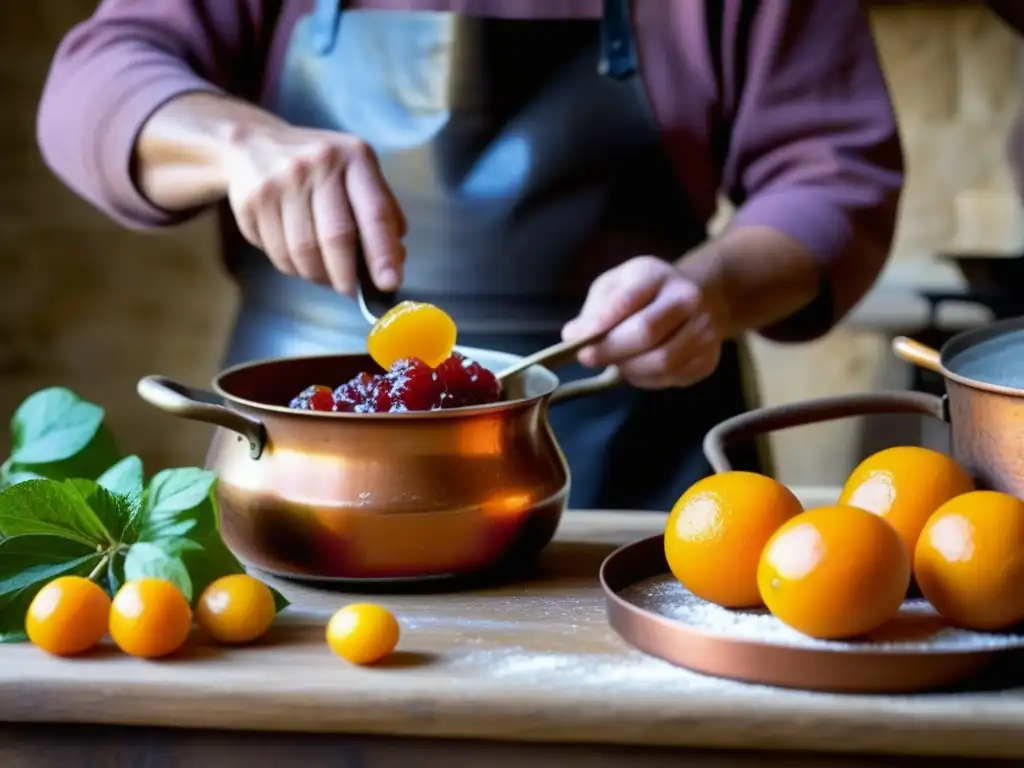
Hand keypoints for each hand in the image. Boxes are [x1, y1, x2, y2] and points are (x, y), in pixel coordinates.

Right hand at [222, 124, 406, 293]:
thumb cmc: (319, 168)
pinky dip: (292, 267)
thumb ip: (381, 213)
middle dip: (346, 275)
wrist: (253, 145)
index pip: (374, 212)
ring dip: (317, 275)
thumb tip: (395, 261)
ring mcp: (281, 182)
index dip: (383, 253)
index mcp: (354, 157)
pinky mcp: (252, 201)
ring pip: (303, 252)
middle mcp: (317, 164)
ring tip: (323, 274)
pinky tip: (298, 259)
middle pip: (336, 237)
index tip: (389, 283)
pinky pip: (277, 253)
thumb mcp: (358, 174)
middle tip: (350, 290)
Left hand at [561, 256, 726, 388]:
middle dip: (609, 350)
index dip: (596, 325)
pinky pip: (668, 379)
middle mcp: (689, 301)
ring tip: (615, 361)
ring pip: (660, 363)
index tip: (572, 339)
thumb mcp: (616, 284)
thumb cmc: (647, 291)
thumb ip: (595, 309)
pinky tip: (638, 365)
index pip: (626, 302)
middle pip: (645, 334)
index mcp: (659, 276)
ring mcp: (704, 332)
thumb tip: (574, 336)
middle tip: (586, 357)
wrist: (702, 298)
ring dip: (628, 368)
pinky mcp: (707, 361)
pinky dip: (645, 378)